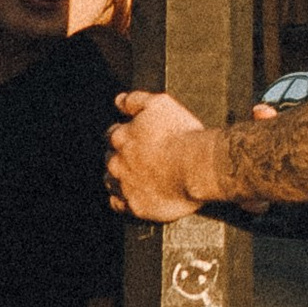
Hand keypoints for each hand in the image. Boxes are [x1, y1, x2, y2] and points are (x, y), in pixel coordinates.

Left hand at [105, 87, 212, 221]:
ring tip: (135, 179)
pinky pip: (120, 205)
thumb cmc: (181, 134)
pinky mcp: (136, 206)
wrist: (197, 167)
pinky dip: (124, 201)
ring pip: (111, 183)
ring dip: (118, 180)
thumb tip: (119, 100)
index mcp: (121, 137)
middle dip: (120, 158)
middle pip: (110, 160)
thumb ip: (136, 100)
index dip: (123, 135)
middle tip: (138, 159)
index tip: (135, 138)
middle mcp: (117, 163)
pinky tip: (134, 197)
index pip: (111, 135)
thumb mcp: (160, 104)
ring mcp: (125, 186)